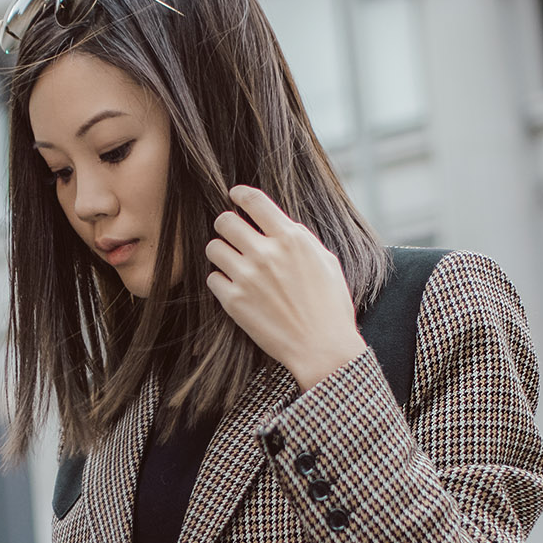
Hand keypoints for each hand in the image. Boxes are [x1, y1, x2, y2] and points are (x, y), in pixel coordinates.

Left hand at [205, 186, 364, 391]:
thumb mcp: (325, 261)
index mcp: (292, 238)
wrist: (322, 348)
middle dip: (226, 224)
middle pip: (225, 221)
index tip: (234, 195)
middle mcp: (266, 253)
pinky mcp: (234, 301)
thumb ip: (299, 239)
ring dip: (221, 252)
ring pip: (213, 248)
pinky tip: (235, 287)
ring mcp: (247, 277)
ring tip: (232, 262)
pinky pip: (212, 278)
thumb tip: (278, 225)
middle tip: (231, 233)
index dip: (239, 194)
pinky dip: (221, 281)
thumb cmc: (330, 306)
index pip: (254, 200)